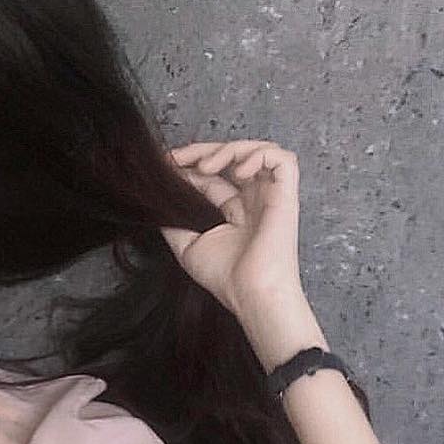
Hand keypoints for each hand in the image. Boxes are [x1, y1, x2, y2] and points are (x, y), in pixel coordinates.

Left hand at [160, 139, 305, 317]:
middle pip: (232, 157)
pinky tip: (238, 170)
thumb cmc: (226, 278)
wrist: (250, 293)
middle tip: (178, 156)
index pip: (212, 176)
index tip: (165, 163)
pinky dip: (259, 154)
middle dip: (203, 150)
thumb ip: (173, 224)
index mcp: (234, 211)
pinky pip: (283, 159)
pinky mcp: (286, 195)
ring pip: (257, 150)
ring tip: (205, 166)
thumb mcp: (187, 247)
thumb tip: (158, 205)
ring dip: (229, 149)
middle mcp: (253, 200)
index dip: (190, 164)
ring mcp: (270, 196)